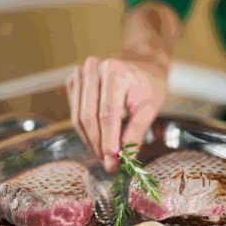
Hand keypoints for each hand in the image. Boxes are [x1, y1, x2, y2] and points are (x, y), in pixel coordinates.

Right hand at [66, 0, 178, 171]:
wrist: (143, 61)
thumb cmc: (150, 83)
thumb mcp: (151, 106)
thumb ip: (136, 131)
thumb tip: (125, 159)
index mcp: (115, 72)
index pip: (108, 113)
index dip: (108, 140)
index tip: (112, 160)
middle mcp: (93, 69)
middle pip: (89, 116)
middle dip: (98, 144)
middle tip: (107, 164)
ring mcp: (80, 74)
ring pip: (78, 117)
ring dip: (90, 141)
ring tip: (103, 156)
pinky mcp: (74, 81)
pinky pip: (75, 112)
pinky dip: (85, 130)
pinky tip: (97, 141)